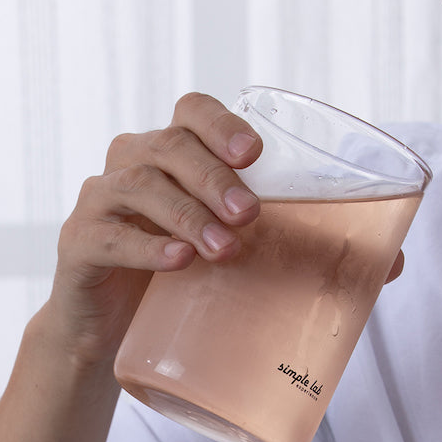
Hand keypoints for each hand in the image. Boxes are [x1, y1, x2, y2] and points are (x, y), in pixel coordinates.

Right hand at [47, 92, 262, 368]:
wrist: (106, 329)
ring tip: (223, 249)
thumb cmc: (170, 280)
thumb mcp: (213, 243)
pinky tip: (178, 261)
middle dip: (213, 178)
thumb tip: (364, 255)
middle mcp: (126, 166)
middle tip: (248, 215)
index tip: (254, 155)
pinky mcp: (77, 243)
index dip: (221, 125)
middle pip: (167, 147)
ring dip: (187, 214)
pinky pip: (108, 237)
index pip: (190, 112)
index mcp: (164, 154)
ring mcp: (97, 203)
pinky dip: (147, 248)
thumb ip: (260, 231)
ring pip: (138, 186)